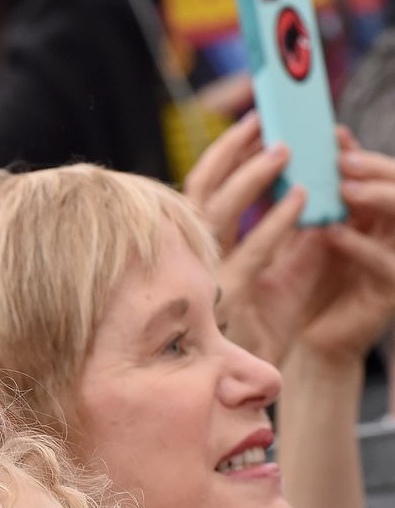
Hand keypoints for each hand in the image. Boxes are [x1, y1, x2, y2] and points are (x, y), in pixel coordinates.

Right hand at [184, 119, 394, 369]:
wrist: (245, 385)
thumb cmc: (261, 331)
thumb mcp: (279, 275)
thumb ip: (292, 238)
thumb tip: (317, 193)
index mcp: (198, 252)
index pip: (202, 191)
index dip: (223, 154)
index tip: (251, 123)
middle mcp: (191, 261)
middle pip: (198, 193)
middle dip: (228, 152)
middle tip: (264, 122)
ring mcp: (204, 279)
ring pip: (215, 215)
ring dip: (250, 177)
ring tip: (284, 150)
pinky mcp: (226, 300)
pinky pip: (252, 251)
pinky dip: (276, 221)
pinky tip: (302, 200)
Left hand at [297, 138, 394, 362]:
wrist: (310, 344)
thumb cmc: (302, 290)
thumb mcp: (300, 242)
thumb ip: (299, 207)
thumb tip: (276, 158)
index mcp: (370, 215)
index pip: (373, 173)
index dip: (356, 152)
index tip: (331, 134)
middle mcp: (390, 231)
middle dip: (372, 167)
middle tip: (341, 157)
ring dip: (375, 198)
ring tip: (345, 189)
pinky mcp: (391, 291)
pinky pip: (385, 263)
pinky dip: (360, 247)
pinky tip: (335, 236)